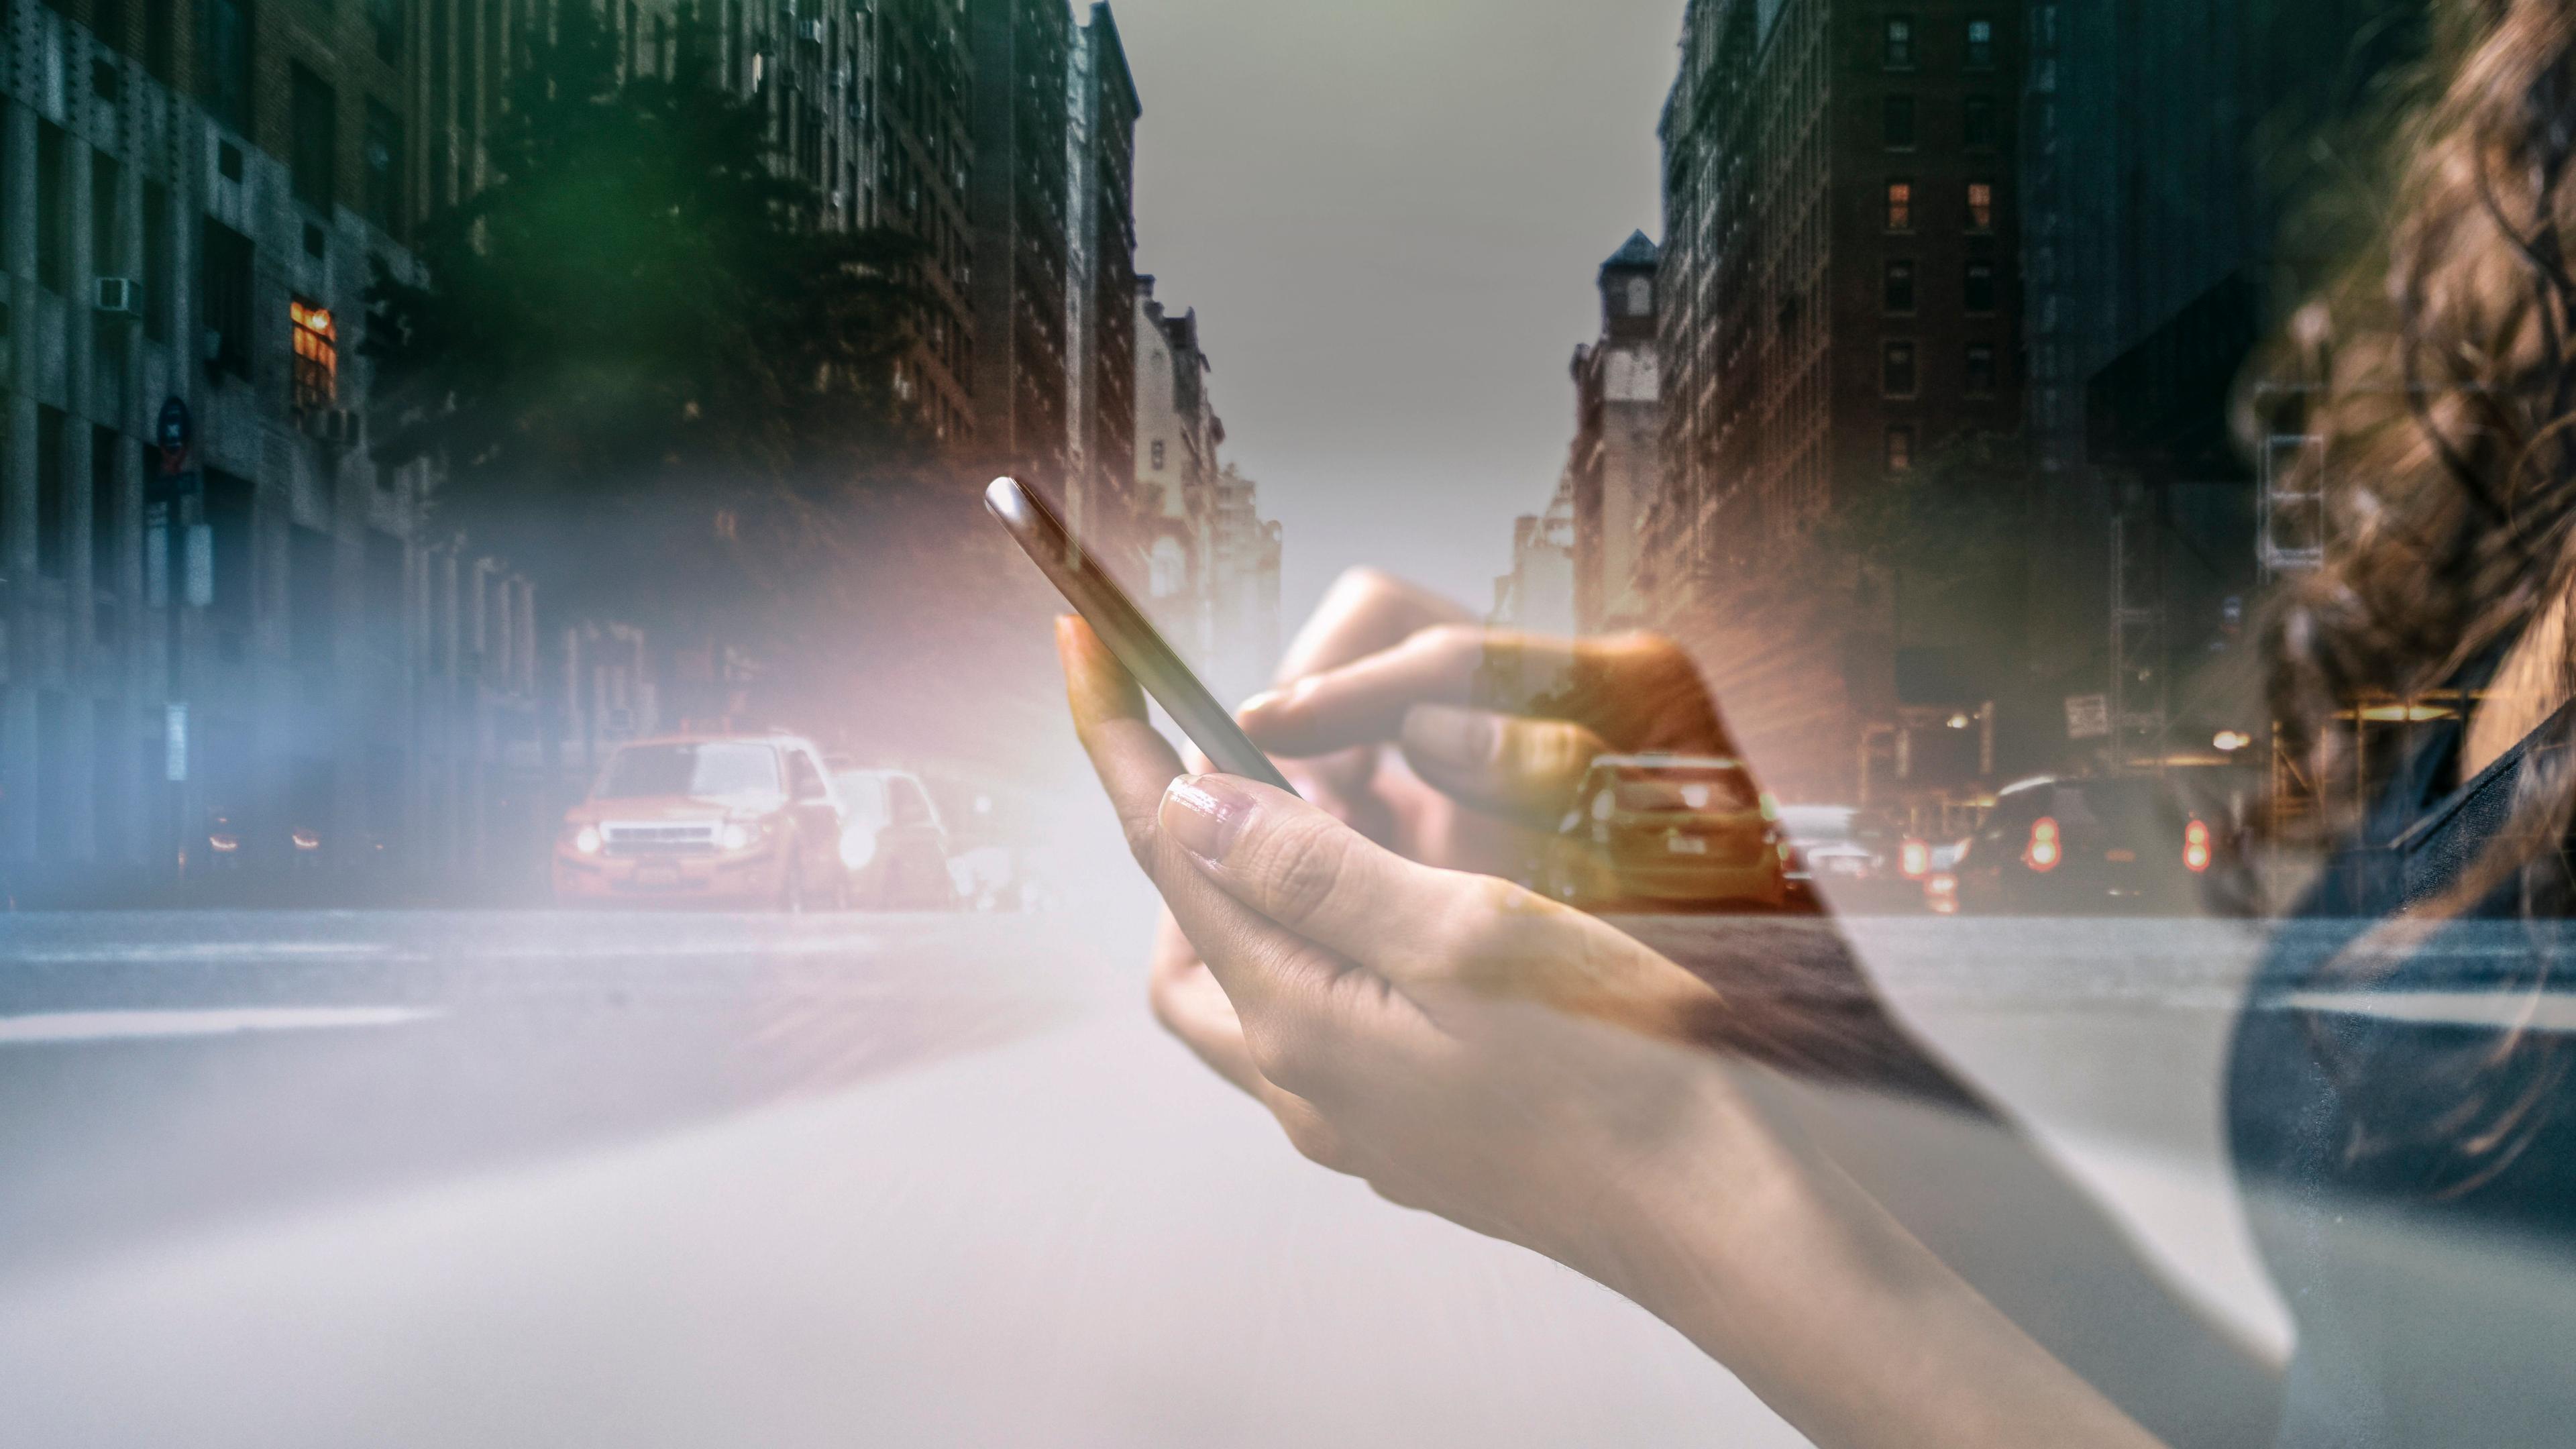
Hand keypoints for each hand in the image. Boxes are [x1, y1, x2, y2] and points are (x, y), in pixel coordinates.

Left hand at [1060, 613, 1770, 1275]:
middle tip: (1269, 770)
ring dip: (1275, 903)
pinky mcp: (1413, 1139)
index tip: (1086, 646)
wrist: (1719, 1219)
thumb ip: (1313, 870)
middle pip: (1190, 943)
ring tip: (1361, 834)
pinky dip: (1341, 956)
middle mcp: (1307, 1088)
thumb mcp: (1464, 936)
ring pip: (1258, 993)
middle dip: (1196, 844)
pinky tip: (1427, 923)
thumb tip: (1189, 805)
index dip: (1121, 740)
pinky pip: (1331, 1032)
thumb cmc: (1619, 1076)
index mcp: (1298, 1025)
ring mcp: (1359, 1124)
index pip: (1167, 853)